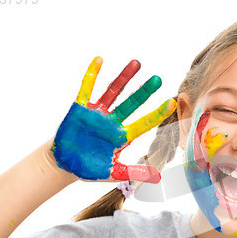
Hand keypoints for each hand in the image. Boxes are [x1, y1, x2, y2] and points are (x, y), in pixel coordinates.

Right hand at [51, 57, 175, 182]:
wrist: (64, 165)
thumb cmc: (90, 168)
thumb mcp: (114, 173)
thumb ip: (135, 172)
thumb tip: (158, 177)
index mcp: (123, 136)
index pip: (144, 123)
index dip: (157, 114)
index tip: (171, 103)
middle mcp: (113, 122)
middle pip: (132, 104)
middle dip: (144, 92)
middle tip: (158, 79)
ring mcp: (97, 113)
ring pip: (113, 92)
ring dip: (124, 78)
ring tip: (137, 63)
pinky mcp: (80, 108)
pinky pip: (87, 89)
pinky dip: (92, 75)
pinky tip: (100, 60)